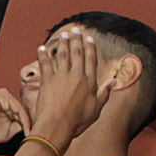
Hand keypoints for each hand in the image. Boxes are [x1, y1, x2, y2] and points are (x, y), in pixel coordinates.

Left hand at [28, 27, 101, 148]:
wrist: (57, 125)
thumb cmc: (77, 122)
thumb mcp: (96, 110)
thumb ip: (104, 94)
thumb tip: (113, 82)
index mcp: (89, 82)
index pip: (91, 60)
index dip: (90, 47)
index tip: (89, 38)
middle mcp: (77, 76)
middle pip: (77, 53)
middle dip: (77, 40)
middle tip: (76, 30)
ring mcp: (62, 77)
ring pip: (63, 55)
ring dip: (63, 43)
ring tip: (63, 34)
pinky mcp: (47, 80)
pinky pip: (46, 63)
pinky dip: (44, 54)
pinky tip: (42, 47)